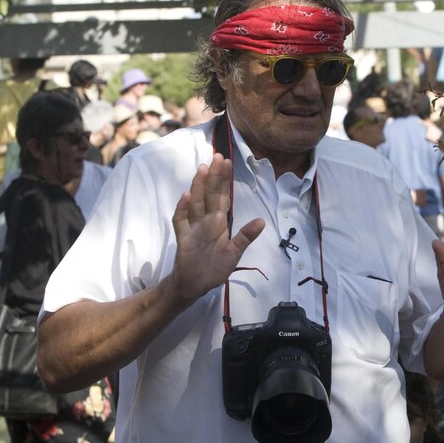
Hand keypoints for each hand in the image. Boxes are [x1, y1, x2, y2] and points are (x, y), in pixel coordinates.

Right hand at [170, 154, 264, 302]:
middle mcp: (205, 221)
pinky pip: (181, 221)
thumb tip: (262, 221)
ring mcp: (193, 227)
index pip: (222, 197)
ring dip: (198, 186)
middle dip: (214, 176)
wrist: (195, 285)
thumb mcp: (234, 253)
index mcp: (218, 222)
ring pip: (195, 203)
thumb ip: (245, 237)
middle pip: (209, 195)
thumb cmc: (214, 268)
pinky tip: (186, 197)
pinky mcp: (183, 238)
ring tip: (203, 169)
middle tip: (218, 156)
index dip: (225, 180)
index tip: (228, 162)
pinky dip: (182, 209)